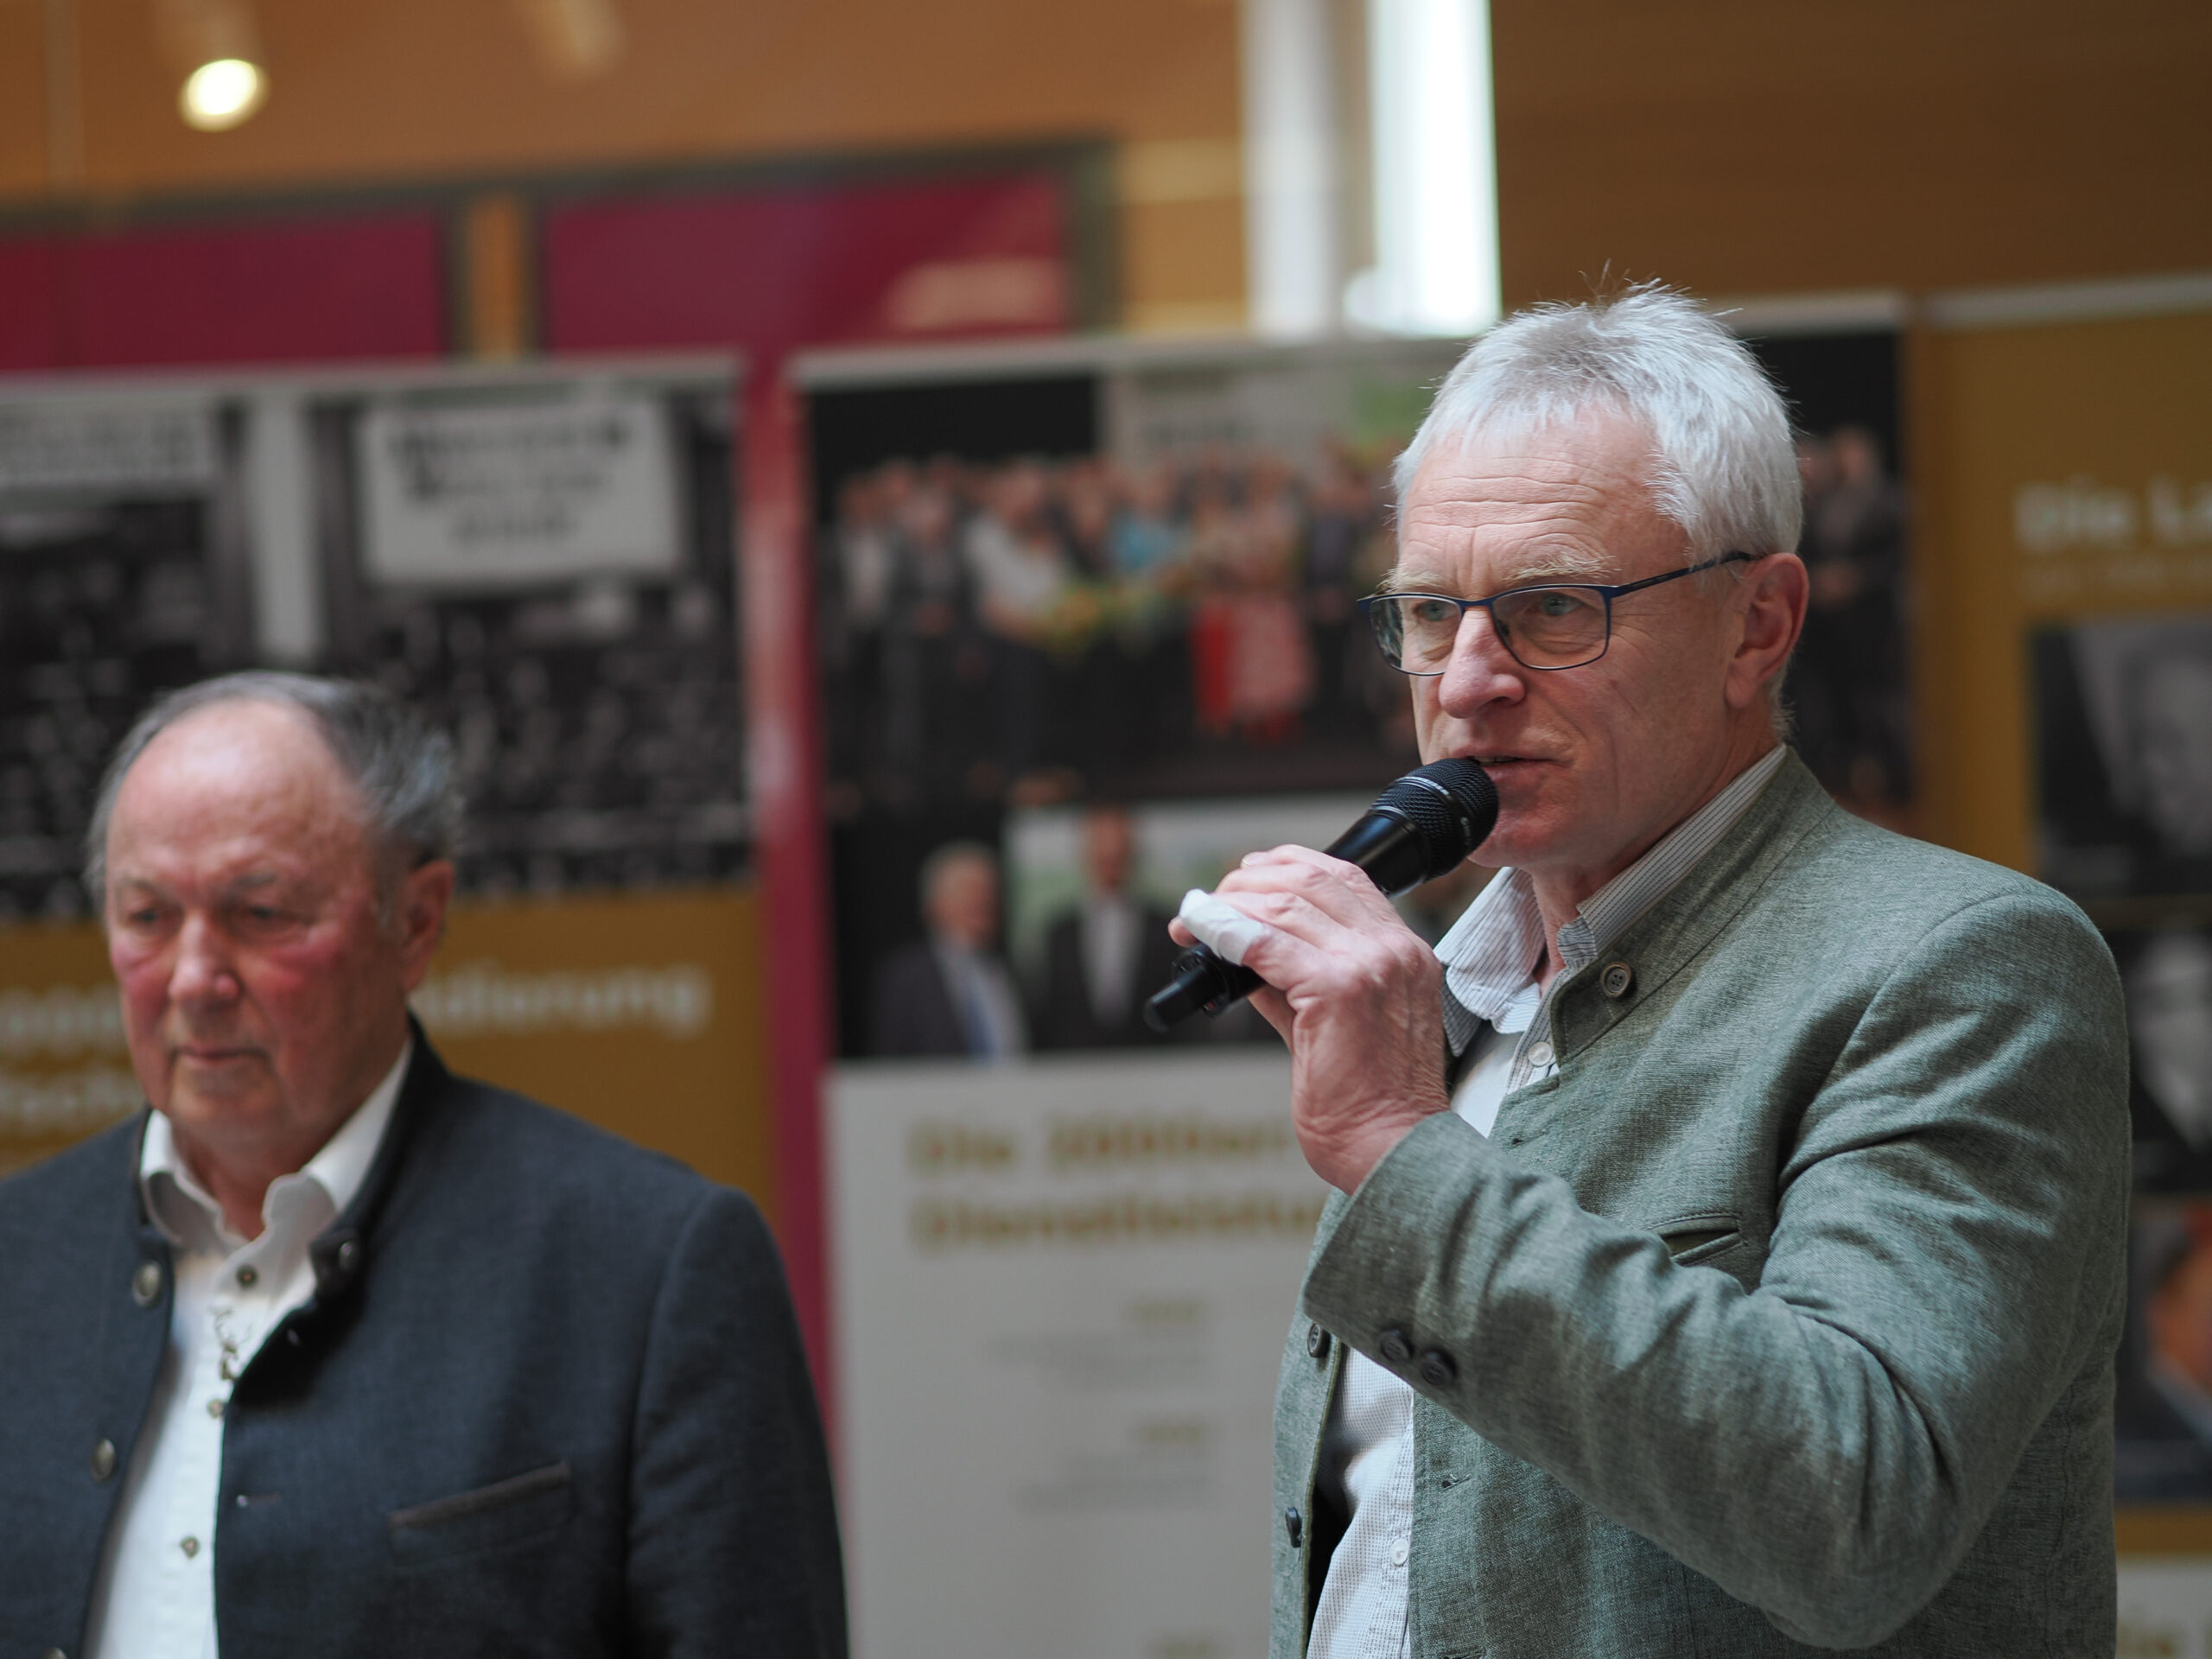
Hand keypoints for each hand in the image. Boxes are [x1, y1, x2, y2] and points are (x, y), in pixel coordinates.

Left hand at [1172, 847, 1447, 1190]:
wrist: (1395, 1149)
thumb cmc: (1372, 1104)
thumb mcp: (1338, 1022)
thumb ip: (1294, 982)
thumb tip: (1243, 956)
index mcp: (1404, 952)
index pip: (1343, 876)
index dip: (1285, 865)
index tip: (1244, 877)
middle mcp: (1393, 949)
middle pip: (1310, 878)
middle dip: (1247, 883)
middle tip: (1207, 904)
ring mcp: (1371, 965)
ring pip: (1286, 903)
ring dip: (1229, 905)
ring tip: (1195, 921)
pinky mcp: (1340, 990)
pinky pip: (1268, 945)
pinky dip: (1227, 931)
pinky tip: (1201, 934)